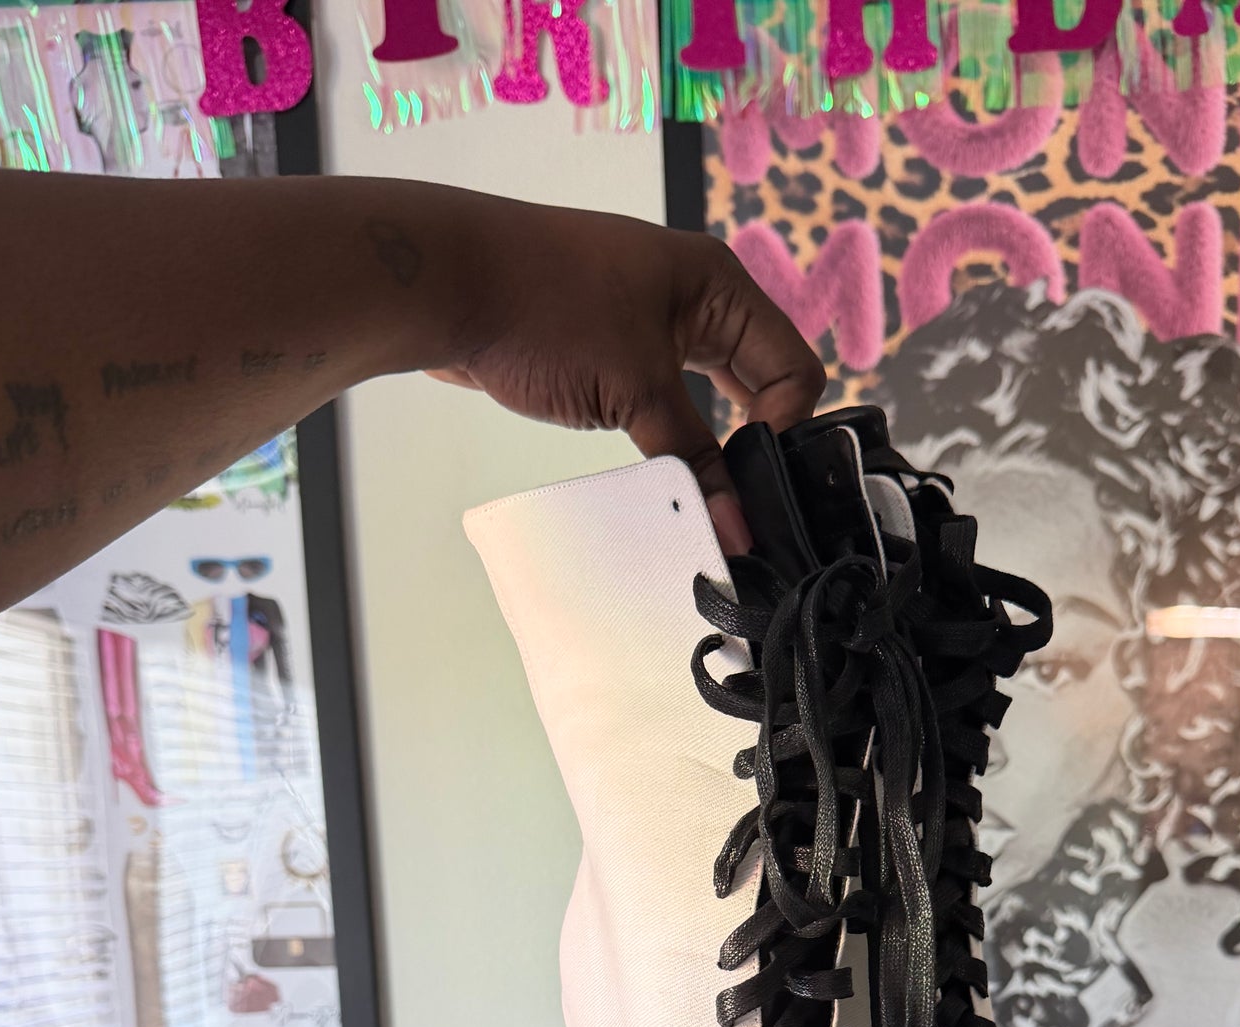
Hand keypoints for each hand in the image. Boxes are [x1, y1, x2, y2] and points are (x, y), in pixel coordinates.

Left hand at [424, 198, 824, 551]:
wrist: (446, 286)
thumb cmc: (544, 308)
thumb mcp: (635, 390)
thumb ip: (691, 460)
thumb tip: (735, 527)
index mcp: (717, 285)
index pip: (793, 367)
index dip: (784, 431)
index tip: (756, 486)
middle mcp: (692, 300)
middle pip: (758, 383)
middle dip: (754, 443)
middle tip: (742, 505)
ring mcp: (648, 325)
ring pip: (708, 400)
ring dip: (709, 448)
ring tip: (704, 500)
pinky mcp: (610, 353)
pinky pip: (662, 405)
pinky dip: (667, 443)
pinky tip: (661, 479)